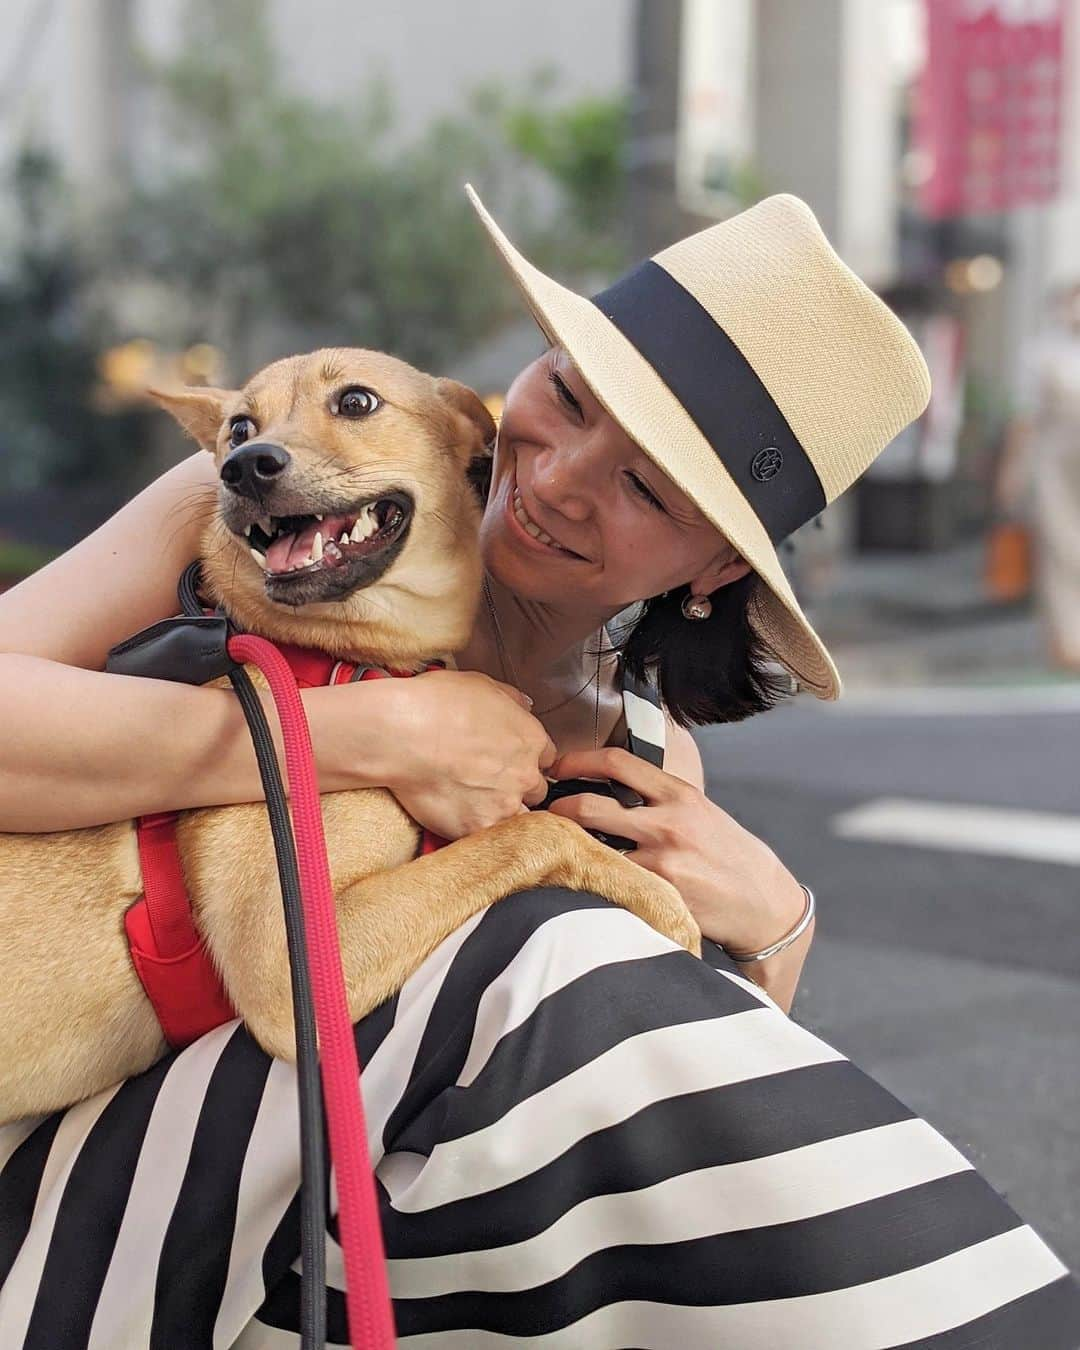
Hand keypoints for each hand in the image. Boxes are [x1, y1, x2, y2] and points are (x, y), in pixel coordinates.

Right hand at [374, 670, 556, 838]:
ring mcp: (503, 805)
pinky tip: (456, 818)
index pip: (545, 758)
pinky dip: (474, 831)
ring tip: (471, 806)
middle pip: (535, 791)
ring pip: (517, 819)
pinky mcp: (478, 829)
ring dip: (501, 814)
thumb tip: (523, 706)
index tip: (508, 762)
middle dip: (516, 789)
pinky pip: (486, 837)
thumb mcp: (481, 684)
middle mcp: (524, 774)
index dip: (525, 760)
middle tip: (486, 784)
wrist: (404, 734)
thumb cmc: (436, 704)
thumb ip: (511, 699)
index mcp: (529, 739)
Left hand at [546, 747, 806, 954]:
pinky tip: (584, 886)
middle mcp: (668, 823)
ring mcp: (662, 862)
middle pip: (591, 808)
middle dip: (557, 811)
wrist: (766, 905)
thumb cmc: (731, 858)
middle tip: (543, 817)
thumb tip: (611, 792)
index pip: (619, 762)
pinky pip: (611, 886)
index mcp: (679, 794)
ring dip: (570, 853)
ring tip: (556, 854)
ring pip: (593, 852)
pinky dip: (593, 884)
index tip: (557, 765)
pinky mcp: (659, 896)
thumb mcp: (701, 813)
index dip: (578, 759)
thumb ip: (660, 801)